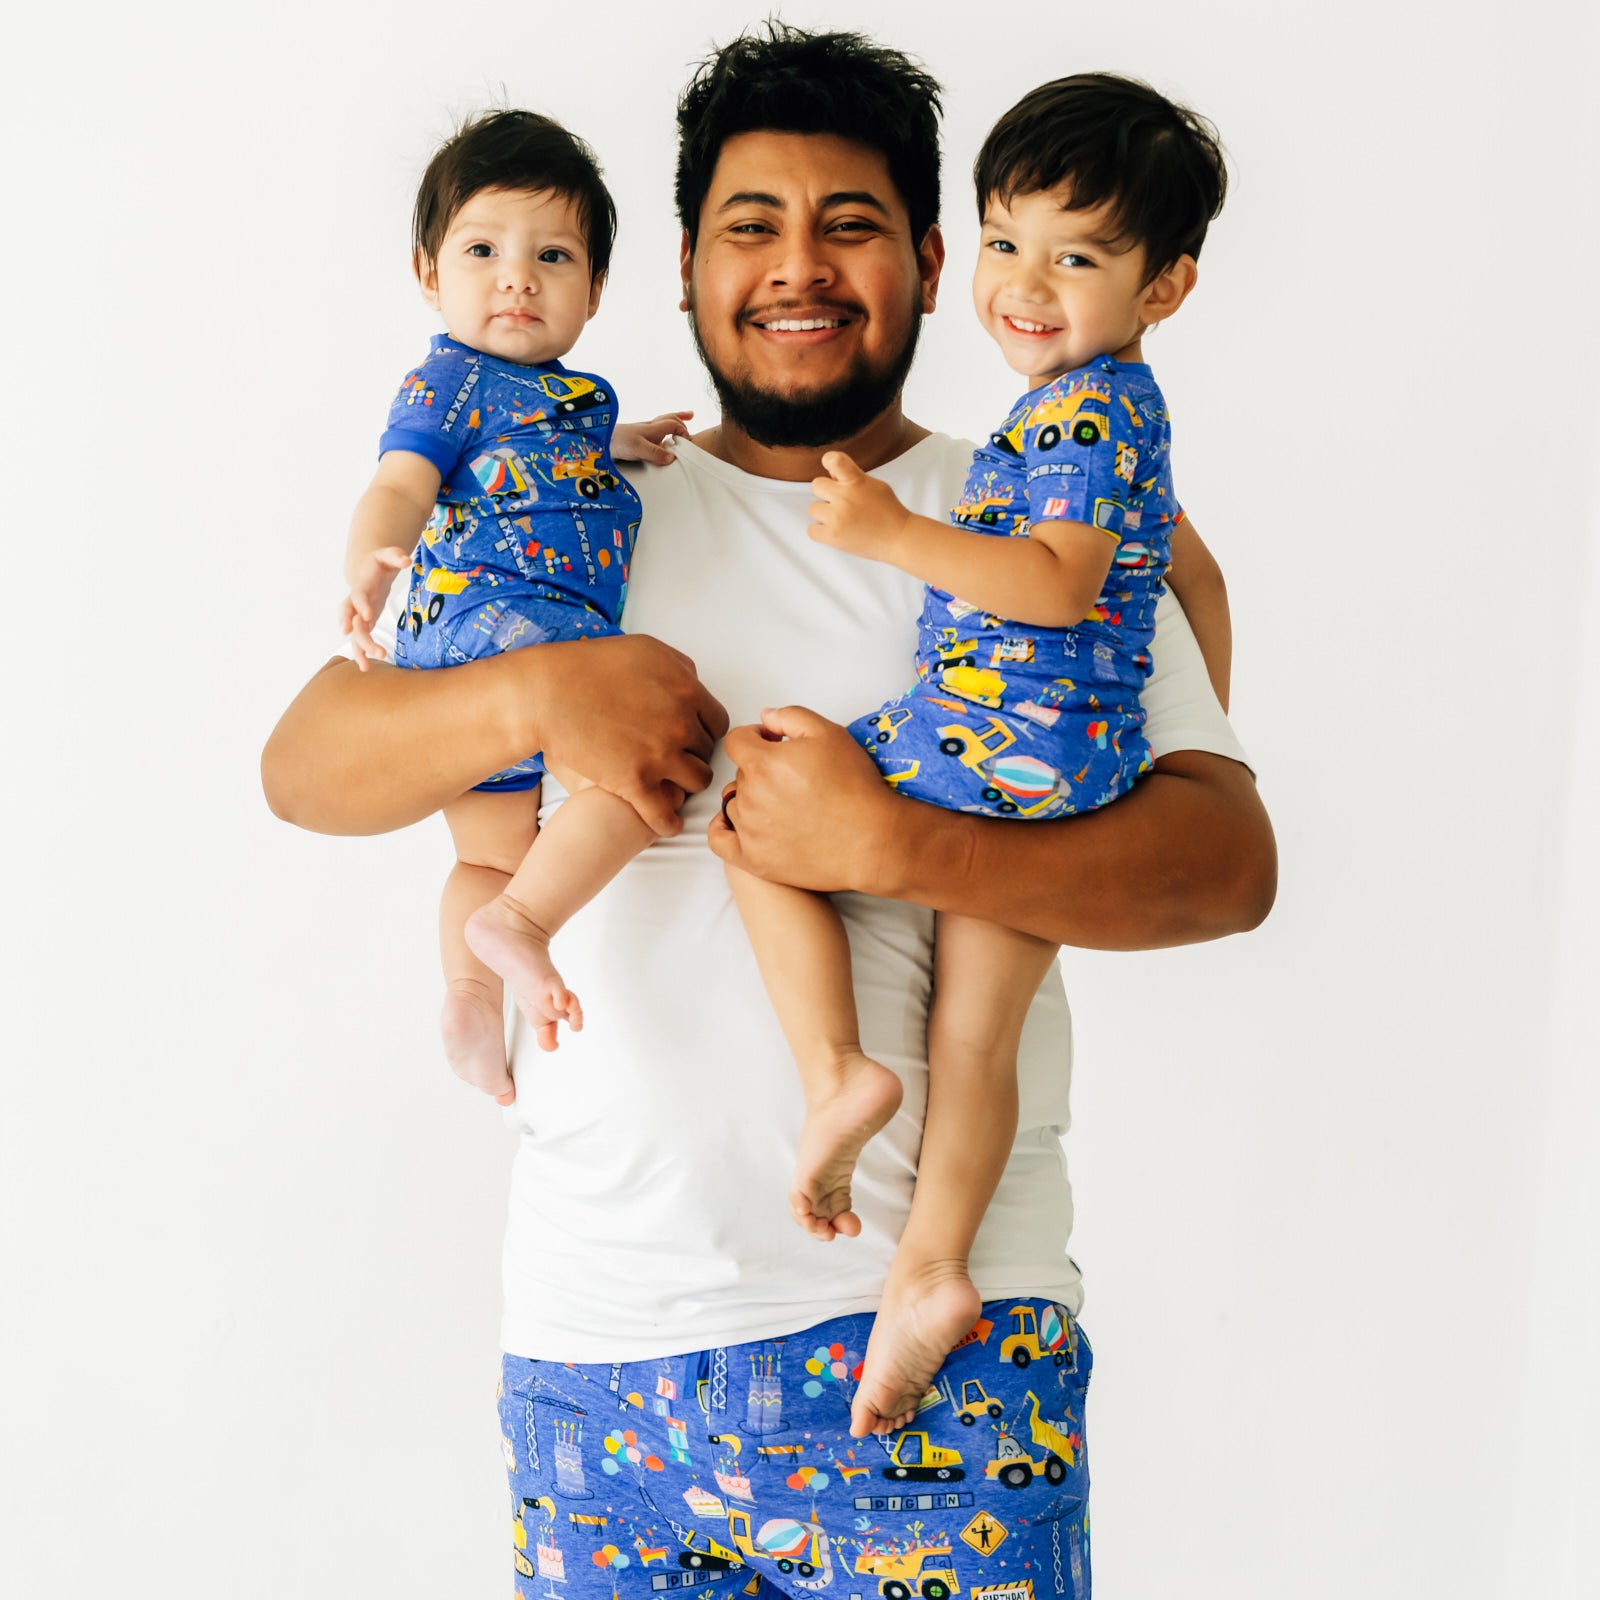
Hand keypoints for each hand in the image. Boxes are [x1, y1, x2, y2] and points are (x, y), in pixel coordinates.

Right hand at [339, 546, 410, 669]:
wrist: (367, 569)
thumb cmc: (380, 562)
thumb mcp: (388, 555)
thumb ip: (396, 556)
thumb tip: (407, 560)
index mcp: (361, 586)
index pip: (358, 596)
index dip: (361, 605)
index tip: (367, 616)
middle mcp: (355, 603)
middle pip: (351, 619)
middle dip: (358, 634)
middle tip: (372, 647)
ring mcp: (356, 615)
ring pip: (354, 634)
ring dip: (360, 649)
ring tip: (366, 666)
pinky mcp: (362, 624)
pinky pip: (358, 640)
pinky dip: (361, 653)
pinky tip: (366, 667)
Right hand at [533, 634, 729, 836]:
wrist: (546, 694)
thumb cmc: (588, 666)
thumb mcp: (644, 650)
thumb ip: (679, 668)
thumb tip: (694, 684)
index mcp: (687, 691)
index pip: (717, 723)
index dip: (702, 731)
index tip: (689, 738)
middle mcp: (680, 724)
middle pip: (706, 752)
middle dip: (692, 755)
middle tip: (673, 759)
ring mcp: (660, 756)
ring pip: (696, 782)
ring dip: (685, 785)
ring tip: (671, 785)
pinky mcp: (635, 783)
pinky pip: (666, 815)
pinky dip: (668, 822)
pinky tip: (665, 822)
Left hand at [610, 411, 693, 465]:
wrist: (598, 440)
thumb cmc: (617, 441)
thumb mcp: (638, 448)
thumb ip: (655, 453)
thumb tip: (672, 458)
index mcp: (652, 428)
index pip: (674, 425)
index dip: (684, 432)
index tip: (687, 444)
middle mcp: (649, 428)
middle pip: (669, 418)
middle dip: (680, 417)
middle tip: (690, 416)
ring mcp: (643, 432)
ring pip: (662, 422)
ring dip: (672, 421)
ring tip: (680, 421)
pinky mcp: (637, 438)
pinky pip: (654, 431)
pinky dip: (662, 430)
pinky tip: (660, 436)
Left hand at [707, 705, 901, 891]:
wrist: (872, 840)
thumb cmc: (854, 786)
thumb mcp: (829, 733)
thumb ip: (790, 716)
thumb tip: (764, 718)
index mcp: (763, 763)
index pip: (736, 741)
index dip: (755, 736)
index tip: (773, 743)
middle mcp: (750, 797)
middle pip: (740, 773)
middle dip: (760, 768)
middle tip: (792, 777)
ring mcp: (749, 831)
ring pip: (734, 803)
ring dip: (750, 798)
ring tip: (782, 803)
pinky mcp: (754, 859)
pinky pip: (720, 840)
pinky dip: (724, 828)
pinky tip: (740, 823)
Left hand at [808, 451, 911, 563]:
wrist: (899, 538)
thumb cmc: (889, 512)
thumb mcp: (875, 486)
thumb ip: (853, 478)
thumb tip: (831, 475)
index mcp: (857, 481)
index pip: (834, 459)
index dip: (829, 461)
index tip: (831, 470)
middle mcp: (845, 497)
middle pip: (816, 485)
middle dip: (826, 493)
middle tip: (840, 503)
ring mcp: (837, 517)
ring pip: (813, 508)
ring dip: (823, 514)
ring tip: (841, 520)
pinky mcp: (833, 536)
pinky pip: (811, 530)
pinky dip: (821, 531)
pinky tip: (836, 530)